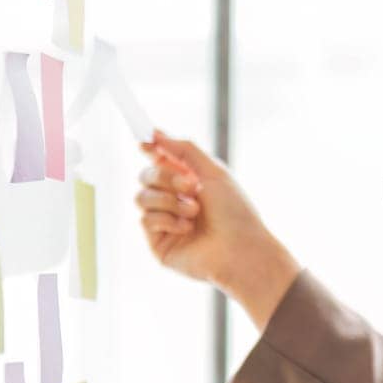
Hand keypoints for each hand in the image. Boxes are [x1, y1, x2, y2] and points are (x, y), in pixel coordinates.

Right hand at [134, 129, 299, 327]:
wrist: (241, 249)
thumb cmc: (235, 212)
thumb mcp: (213, 171)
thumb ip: (184, 149)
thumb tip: (155, 133)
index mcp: (188, 181)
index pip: (160, 161)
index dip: (150, 149)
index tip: (145, 141)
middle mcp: (174, 200)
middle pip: (146, 175)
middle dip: (164, 177)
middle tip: (191, 186)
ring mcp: (164, 222)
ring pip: (141, 196)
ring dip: (169, 200)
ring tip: (195, 212)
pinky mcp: (158, 242)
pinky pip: (146, 219)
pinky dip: (168, 219)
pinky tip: (188, 228)